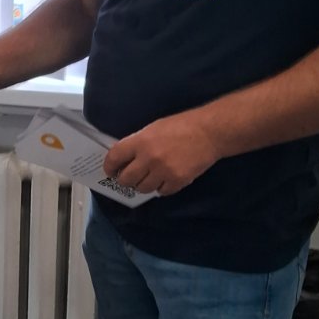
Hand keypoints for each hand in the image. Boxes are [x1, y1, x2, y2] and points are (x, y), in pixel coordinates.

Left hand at [102, 112, 219, 195]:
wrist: (209, 132)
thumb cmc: (181, 126)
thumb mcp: (154, 128)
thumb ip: (138, 143)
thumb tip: (126, 158)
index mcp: (141, 142)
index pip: (114, 158)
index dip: (109, 166)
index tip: (110, 171)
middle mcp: (149, 158)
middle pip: (126, 179)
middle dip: (125, 180)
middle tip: (129, 177)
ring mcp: (163, 172)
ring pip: (142, 188)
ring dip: (143, 184)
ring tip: (150, 177)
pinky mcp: (177, 181)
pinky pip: (161, 192)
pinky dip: (161, 188)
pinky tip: (165, 179)